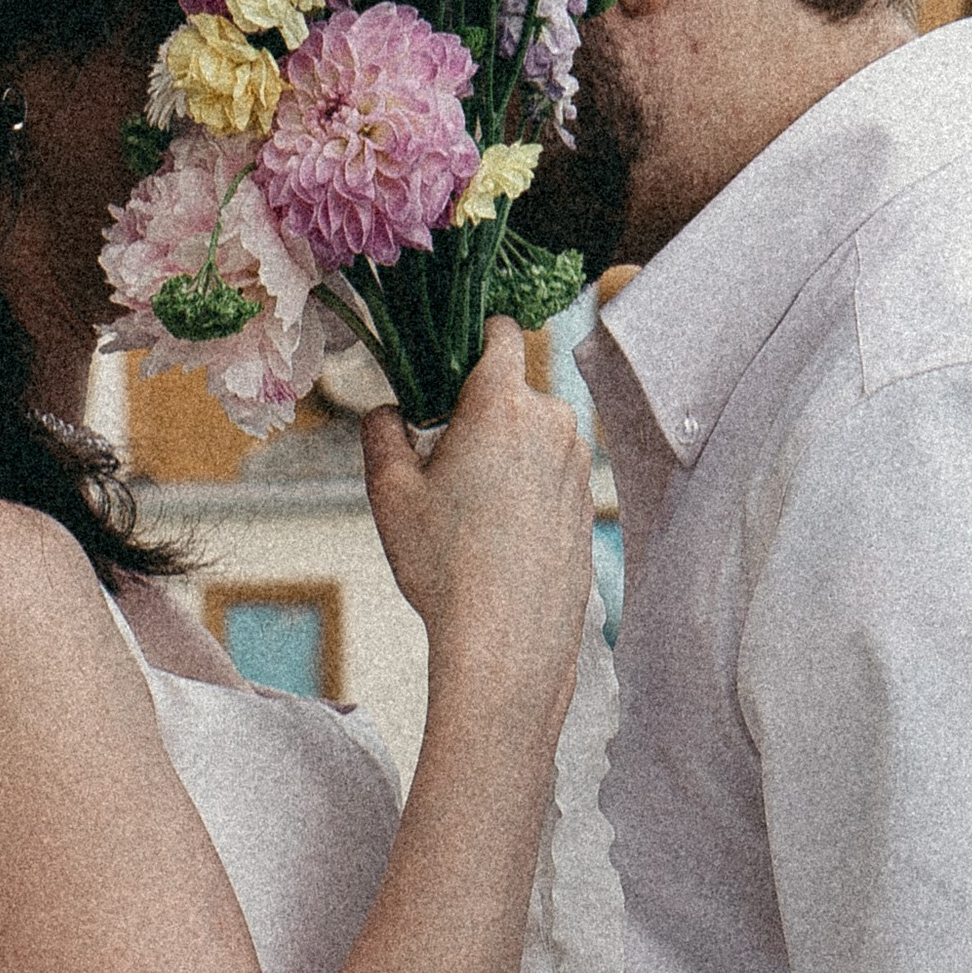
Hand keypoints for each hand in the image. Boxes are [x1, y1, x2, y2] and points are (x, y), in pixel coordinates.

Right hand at [361, 321, 592, 713]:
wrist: (507, 639)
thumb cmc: (446, 565)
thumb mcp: (389, 492)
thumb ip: (382, 430)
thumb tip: (390, 412)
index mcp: (502, 404)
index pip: (498, 333)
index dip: (470, 341)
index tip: (446, 372)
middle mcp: (552, 422)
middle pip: (512, 391)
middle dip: (479, 413)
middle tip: (444, 463)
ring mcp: (578, 463)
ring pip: (534, 434)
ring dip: (506, 452)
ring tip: (471, 510)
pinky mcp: (589, 502)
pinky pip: (553, 473)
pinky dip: (528, 488)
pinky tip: (501, 534)